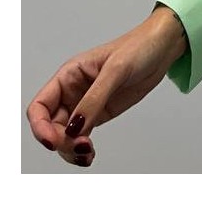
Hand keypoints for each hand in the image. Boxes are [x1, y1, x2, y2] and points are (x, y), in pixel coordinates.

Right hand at [25, 5, 187, 167]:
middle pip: (49, 126)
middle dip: (60, 141)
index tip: (53, 141)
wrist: (161, 48)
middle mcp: (72, 91)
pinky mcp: (98, 114)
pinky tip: (89, 155)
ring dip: (69, 150)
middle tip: (81, 146)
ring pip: (64, 135)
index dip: (40, 127)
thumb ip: (94, 99)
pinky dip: (81, 149)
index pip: (39, 106)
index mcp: (68, 75)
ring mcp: (84, 104)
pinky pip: (80, 136)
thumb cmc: (138, 47)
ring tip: (87, 154)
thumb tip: (74, 128)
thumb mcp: (116, 70)